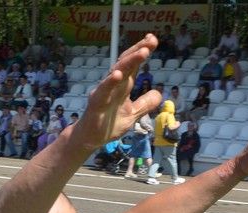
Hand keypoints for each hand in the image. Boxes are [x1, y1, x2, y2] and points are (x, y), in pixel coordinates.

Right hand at [69, 34, 162, 150]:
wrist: (89, 139)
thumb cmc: (108, 124)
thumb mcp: (132, 114)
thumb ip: (145, 104)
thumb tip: (159, 93)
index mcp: (123, 86)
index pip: (133, 65)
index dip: (142, 51)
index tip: (153, 39)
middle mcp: (113, 85)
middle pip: (126, 63)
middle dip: (138, 50)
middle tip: (152, 40)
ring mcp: (104, 92)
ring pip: (117, 73)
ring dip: (129, 62)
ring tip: (143, 52)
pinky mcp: (96, 103)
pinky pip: (103, 91)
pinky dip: (110, 82)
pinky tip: (117, 74)